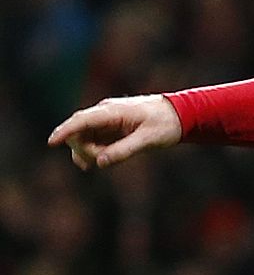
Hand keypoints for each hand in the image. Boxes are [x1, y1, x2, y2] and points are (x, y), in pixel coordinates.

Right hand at [48, 94, 181, 169]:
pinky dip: (93, 149)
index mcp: (114, 111)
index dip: (65, 131)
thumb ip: (124, 151)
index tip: (52, 142)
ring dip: (87, 150)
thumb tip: (100, 162)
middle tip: (100, 161)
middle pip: (80, 130)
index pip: (82, 120)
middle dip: (84, 148)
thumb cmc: (166, 124)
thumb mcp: (148, 140)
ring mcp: (108, 118)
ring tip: (96, 164)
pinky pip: (95, 137)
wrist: (181, 113)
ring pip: (85, 135)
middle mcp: (106, 112)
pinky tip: (93, 163)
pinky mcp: (112, 126)